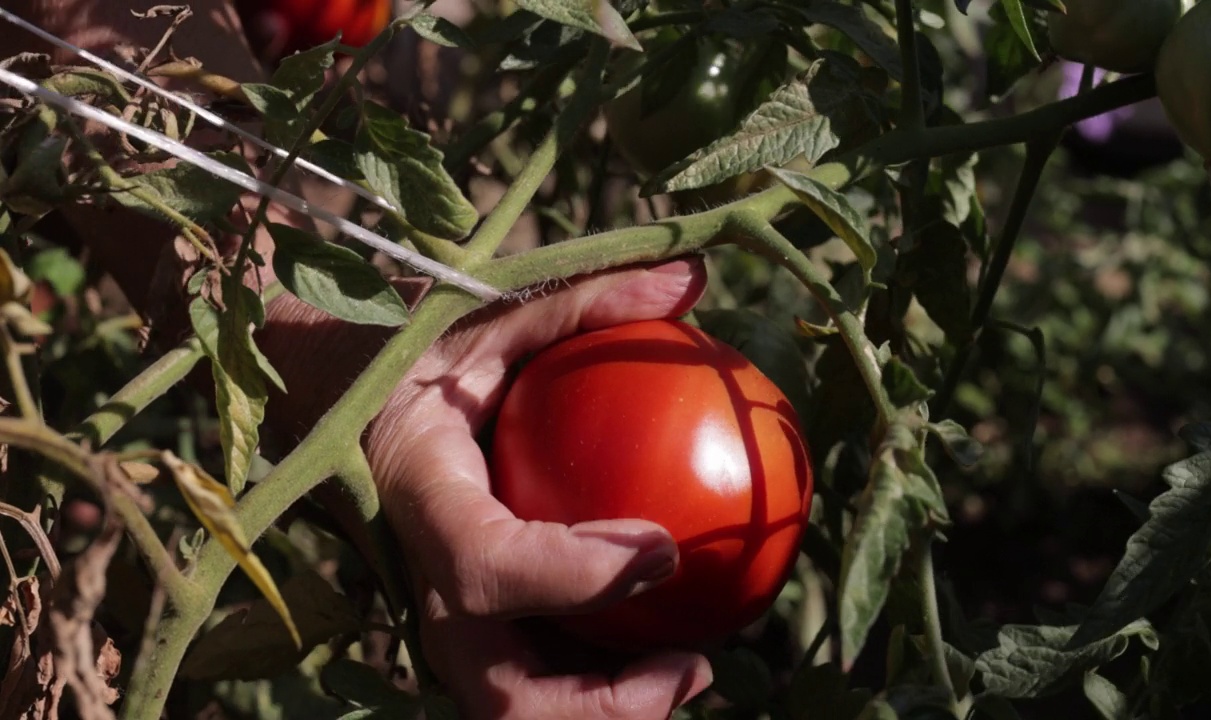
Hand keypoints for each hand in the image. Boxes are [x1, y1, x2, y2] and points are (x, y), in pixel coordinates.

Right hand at [362, 257, 713, 718]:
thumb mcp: (482, 311)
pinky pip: (528, 670)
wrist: (325, 395)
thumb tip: (692, 277)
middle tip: (688, 662)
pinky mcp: (465, 615)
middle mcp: (422, 574)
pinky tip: (660, 638)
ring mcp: (440, 608)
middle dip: (594, 707)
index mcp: (419, 493)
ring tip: (688, 664)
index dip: (575, 577)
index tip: (665, 546)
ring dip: (602, 708)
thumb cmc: (409, 348)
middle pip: (495, 690)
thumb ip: (581, 297)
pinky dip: (595, 679)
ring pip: (511, 704)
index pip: (486, 566)